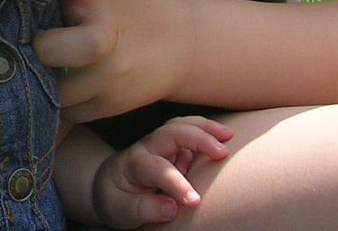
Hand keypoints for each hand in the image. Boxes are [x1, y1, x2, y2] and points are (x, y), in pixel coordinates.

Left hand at [35, 0, 190, 122]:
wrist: (182, 44)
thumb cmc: (127, 6)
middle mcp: (104, 33)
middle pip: (59, 49)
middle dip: (39, 51)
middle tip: (29, 46)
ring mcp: (111, 75)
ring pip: (56, 92)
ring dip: (41, 84)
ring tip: (37, 69)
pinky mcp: (112, 105)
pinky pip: (69, 114)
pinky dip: (58, 104)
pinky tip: (57, 87)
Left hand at [93, 116, 233, 228]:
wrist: (109, 185)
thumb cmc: (118, 198)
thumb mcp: (124, 211)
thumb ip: (146, 209)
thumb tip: (172, 207)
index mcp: (134, 164)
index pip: (158, 169)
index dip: (177, 184)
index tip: (195, 201)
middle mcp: (147, 147)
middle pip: (171, 133)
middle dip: (197, 139)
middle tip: (223, 152)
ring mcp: (159, 144)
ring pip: (180, 126)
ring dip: (204, 127)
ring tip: (228, 134)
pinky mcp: (170, 146)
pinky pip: (187, 131)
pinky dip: (204, 130)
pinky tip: (221, 136)